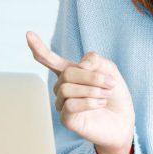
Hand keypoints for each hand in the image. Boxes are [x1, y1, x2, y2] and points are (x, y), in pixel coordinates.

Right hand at [26, 31, 134, 153]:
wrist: (123, 120)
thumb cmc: (114, 94)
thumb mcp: (109, 69)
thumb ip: (94, 60)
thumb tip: (79, 65)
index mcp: (70, 72)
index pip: (50, 59)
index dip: (39, 47)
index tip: (28, 34)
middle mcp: (62, 87)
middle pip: (67, 73)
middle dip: (91, 76)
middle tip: (110, 83)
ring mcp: (62, 103)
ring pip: (67, 89)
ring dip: (91, 90)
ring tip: (106, 95)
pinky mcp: (66, 118)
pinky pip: (70, 105)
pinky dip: (89, 102)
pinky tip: (101, 103)